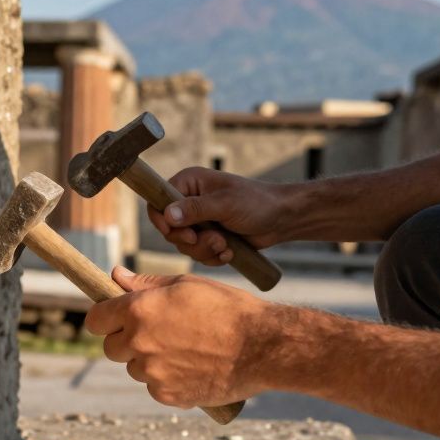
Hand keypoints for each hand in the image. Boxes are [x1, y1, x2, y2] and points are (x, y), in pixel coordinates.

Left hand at [85, 267, 276, 408]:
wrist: (262, 346)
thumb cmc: (226, 308)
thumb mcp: (185, 285)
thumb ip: (144, 284)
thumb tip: (115, 276)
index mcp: (139, 310)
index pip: (95, 320)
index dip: (104, 318)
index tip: (113, 319)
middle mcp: (139, 342)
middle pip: (111, 348)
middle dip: (126, 341)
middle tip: (158, 334)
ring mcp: (152, 373)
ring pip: (135, 369)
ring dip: (149, 362)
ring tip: (185, 350)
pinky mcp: (168, 395)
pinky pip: (155, 387)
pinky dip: (168, 381)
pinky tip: (193, 368)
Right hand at [147, 167, 287, 266]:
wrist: (281, 219)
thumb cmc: (256, 203)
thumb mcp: (225, 204)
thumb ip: (195, 209)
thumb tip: (168, 215)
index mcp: (188, 183)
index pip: (157, 202)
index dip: (163, 221)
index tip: (182, 234)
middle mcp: (188, 200)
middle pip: (170, 229)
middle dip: (192, 241)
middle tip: (216, 239)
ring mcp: (198, 221)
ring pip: (184, 245)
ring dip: (205, 250)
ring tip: (226, 245)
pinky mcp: (208, 237)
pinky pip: (198, 253)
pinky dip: (213, 257)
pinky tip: (229, 252)